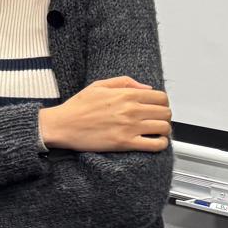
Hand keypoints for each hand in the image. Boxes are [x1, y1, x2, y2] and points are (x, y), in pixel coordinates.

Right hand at [39, 76, 170, 152]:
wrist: (61, 125)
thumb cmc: (77, 107)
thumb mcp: (98, 85)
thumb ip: (124, 82)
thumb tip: (146, 88)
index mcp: (126, 94)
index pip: (161, 97)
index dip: (162, 103)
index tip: (156, 107)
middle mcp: (131, 110)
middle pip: (166, 113)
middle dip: (164, 116)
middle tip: (155, 120)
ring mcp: (130, 127)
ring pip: (164, 128)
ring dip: (163, 130)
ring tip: (155, 131)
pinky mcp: (125, 143)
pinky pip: (155, 145)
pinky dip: (160, 144)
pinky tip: (154, 142)